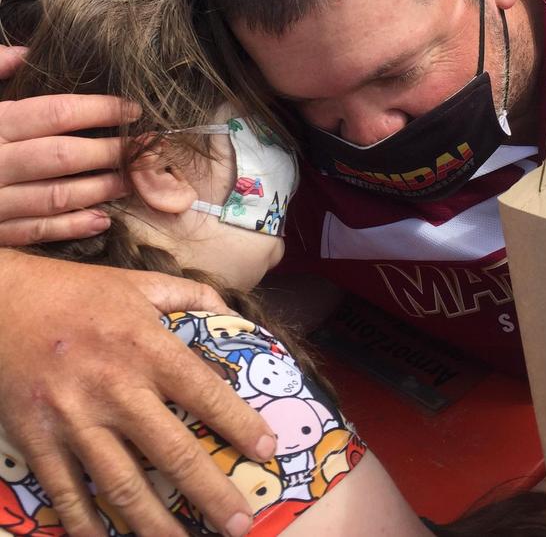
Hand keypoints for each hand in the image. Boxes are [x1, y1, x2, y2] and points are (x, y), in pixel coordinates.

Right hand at [0, 45, 139, 244]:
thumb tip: (24, 52)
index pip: (54, 113)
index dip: (98, 110)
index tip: (131, 109)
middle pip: (63, 157)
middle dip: (109, 151)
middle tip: (143, 147)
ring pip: (55, 197)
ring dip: (99, 190)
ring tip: (130, 181)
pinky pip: (34, 232)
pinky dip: (70, 228)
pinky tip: (100, 220)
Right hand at [0, 251, 276, 536]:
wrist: (4, 301)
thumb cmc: (78, 293)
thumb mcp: (139, 283)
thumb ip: (190, 294)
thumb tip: (230, 311)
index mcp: (145, 346)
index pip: (205, 391)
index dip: (240, 424)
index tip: (268, 450)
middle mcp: (115, 387)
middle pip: (172, 451)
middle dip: (210, 492)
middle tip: (240, 524)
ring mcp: (74, 419)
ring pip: (123, 485)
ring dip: (156, 524)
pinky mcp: (37, 440)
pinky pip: (68, 493)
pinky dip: (89, 525)